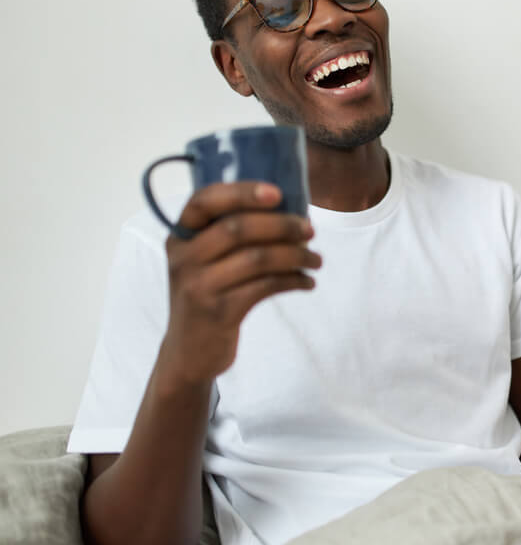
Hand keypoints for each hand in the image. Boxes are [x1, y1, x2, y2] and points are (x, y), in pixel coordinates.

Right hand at [159, 182, 321, 384]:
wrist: (188, 352)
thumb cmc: (209, 295)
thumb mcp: (205, 261)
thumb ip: (230, 234)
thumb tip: (290, 210)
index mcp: (181, 236)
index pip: (205, 200)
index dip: (242, 192)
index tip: (279, 193)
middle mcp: (184, 258)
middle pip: (238, 228)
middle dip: (282, 225)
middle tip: (310, 230)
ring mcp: (198, 286)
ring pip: (257, 258)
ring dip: (296, 256)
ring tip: (316, 260)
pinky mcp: (218, 312)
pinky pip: (265, 286)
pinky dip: (292, 281)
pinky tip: (307, 282)